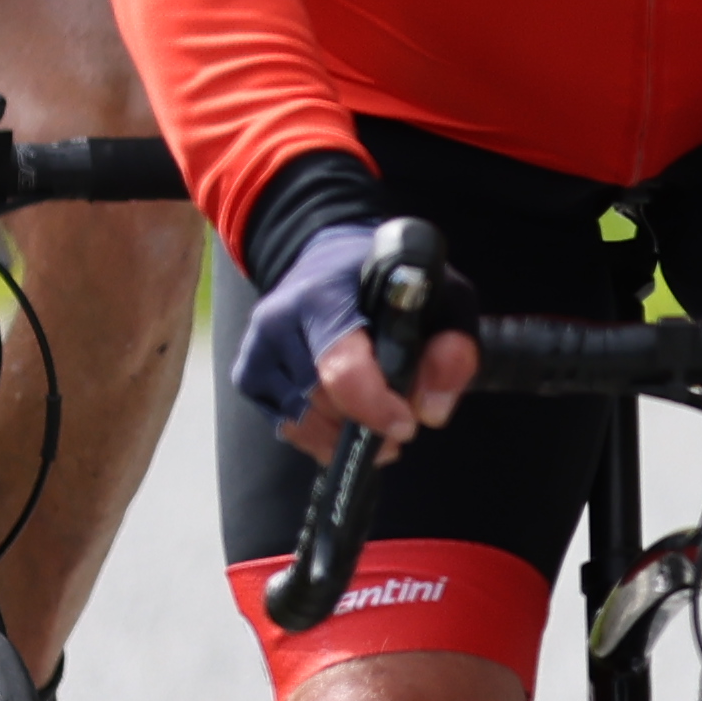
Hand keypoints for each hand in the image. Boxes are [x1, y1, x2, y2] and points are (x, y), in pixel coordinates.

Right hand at [233, 204, 478, 464]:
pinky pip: (286, 427)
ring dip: (344, 435)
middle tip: (400, 418)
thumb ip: (453, 345)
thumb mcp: (442, 296)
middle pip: (323, 402)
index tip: (406, 425)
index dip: (374, 407)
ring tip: (376, 423)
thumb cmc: (392, 283)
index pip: (340, 366)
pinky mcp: (248, 374)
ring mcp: (257, 348)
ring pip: (302, 422)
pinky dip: (319, 436)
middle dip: (367, 422)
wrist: (331, 263)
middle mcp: (279, 319)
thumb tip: (432, 412)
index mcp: (325, 295)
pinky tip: (344, 420)